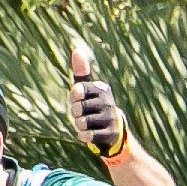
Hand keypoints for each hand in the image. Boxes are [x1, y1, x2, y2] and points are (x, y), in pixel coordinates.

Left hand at [70, 38, 129, 161]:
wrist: (113, 131)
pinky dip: (83, 136)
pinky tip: (87, 134)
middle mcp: (108, 102)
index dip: (73, 97)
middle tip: (81, 114)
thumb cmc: (94, 106)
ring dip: (79, 125)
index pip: (77, 90)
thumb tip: (77, 49)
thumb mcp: (87, 89)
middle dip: (75, 113)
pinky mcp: (110, 134)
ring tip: (85, 124)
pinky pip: (88, 135)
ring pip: (82, 122)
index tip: (77, 98)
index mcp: (102, 89)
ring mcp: (110, 118)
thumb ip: (82, 72)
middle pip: (77, 108)